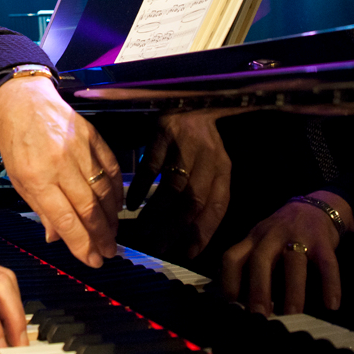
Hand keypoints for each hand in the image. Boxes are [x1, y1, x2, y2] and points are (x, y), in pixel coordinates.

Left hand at [0, 76, 122, 267]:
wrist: (23, 100)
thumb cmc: (15, 142)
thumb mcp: (18, 178)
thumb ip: (40, 208)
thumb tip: (57, 237)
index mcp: (36, 177)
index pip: (65, 218)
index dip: (81, 243)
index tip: (93, 260)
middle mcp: (60, 164)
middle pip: (88, 208)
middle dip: (101, 236)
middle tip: (109, 252)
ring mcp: (79, 149)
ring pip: (103, 190)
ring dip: (111, 217)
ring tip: (113, 234)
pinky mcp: (93, 136)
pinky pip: (112, 169)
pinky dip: (117, 190)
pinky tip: (117, 206)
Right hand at [131, 109, 241, 257]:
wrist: (192, 99)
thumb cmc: (201, 141)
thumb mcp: (211, 165)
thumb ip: (204, 195)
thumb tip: (188, 235)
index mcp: (222, 168)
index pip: (216, 206)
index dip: (203, 232)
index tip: (187, 253)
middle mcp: (208, 157)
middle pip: (192, 201)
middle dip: (175, 228)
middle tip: (158, 247)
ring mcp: (184, 144)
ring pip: (172, 186)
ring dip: (156, 212)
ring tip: (143, 231)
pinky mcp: (162, 133)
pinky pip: (151, 166)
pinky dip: (141, 188)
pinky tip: (131, 204)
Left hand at [221, 191, 353, 315]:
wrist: (315, 206)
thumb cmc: (282, 233)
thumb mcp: (260, 241)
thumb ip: (248, 263)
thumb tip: (236, 298)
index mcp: (253, 239)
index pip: (232, 257)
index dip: (228, 280)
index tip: (231, 303)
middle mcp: (271, 236)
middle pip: (260, 259)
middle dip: (258, 288)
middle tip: (259, 314)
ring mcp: (298, 236)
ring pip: (294, 262)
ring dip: (293, 289)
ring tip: (292, 313)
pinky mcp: (323, 240)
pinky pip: (327, 263)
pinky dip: (330, 284)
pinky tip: (331, 305)